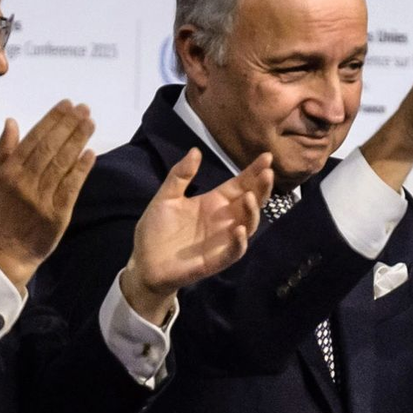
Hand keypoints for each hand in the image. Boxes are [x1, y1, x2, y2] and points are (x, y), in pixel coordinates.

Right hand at [0, 100, 96, 292]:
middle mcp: (25, 181)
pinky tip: (91, 153)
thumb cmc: (4, 212)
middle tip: (84, 109)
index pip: (34, 138)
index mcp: (10, 171)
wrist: (9, 250)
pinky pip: (70, 187)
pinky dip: (81, 169)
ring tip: (90, 123)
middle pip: (50, 147)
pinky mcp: (56, 214)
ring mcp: (41, 198)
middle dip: (68, 125)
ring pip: (61, 163)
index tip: (66, 104)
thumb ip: (5, 151)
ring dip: (77, 140)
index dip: (52, 120)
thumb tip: (12, 121)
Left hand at [119, 149, 273, 323]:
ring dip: (252, 212)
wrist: (144, 262)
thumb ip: (180, 176)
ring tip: (250, 196)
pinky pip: (234, 251)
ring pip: (248, 225)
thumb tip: (196, 150)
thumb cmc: (156, 230)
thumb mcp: (166, 197)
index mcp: (214, 202)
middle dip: (261, 188)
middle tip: (268, 173)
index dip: (253, 172)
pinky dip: (239, 242)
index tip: (266, 157)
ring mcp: (222, 240)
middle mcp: (224, 220)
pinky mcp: (216, 260)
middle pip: (250, 202)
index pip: (240, 184)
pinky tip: (239, 229)